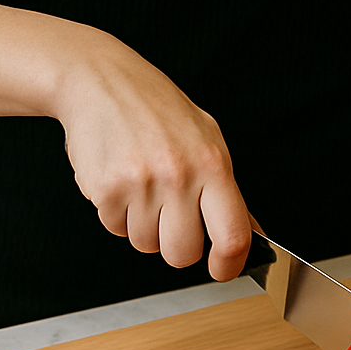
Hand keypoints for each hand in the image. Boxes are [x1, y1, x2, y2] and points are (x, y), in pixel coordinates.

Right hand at [55, 28, 252, 280]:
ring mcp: (141, 184)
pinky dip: (116, 212)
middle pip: (181, 253)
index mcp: (213, 164)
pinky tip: (120, 179)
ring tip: (141, 185)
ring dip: (142, 225)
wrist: (100, 80)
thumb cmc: (155, 108)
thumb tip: (250, 231)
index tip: (221, 269)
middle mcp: (179, 176)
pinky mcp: (106, 189)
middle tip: (169, 218)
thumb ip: (228, 190)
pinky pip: (115, 228)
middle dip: (174, 245)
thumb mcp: (206, 138)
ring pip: (144, 244)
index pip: (233, 234)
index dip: (229, 263)